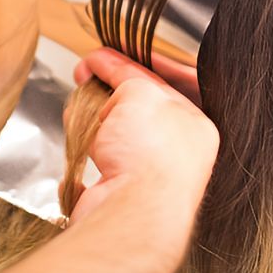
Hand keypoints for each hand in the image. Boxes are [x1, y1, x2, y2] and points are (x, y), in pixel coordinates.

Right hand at [68, 49, 218, 247]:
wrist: (130, 216)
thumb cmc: (150, 158)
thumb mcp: (141, 92)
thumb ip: (128, 78)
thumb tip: (110, 81)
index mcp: (194, 127)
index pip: (160, 86)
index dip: (129, 65)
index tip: (104, 56)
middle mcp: (176, 156)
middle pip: (135, 114)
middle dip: (108, 95)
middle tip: (86, 77)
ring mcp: (147, 181)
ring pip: (112, 142)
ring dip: (91, 125)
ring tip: (77, 114)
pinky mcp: (118, 201)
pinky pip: (95, 173)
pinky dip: (81, 161)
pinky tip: (77, 152)